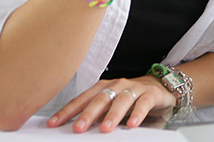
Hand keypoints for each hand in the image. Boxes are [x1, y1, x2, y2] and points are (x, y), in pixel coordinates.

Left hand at [46, 75, 175, 132]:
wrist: (159, 86)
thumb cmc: (130, 98)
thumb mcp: (111, 105)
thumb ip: (97, 114)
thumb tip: (74, 128)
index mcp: (103, 88)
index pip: (82, 99)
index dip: (68, 111)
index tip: (54, 123)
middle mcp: (117, 85)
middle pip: (100, 99)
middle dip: (88, 114)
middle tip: (78, 128)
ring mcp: (134, 88)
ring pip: (121, 100)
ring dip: (112, 114)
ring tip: (105, 128)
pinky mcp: (150, 94)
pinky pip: (143, 103)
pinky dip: (137, 113)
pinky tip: (132, 124)